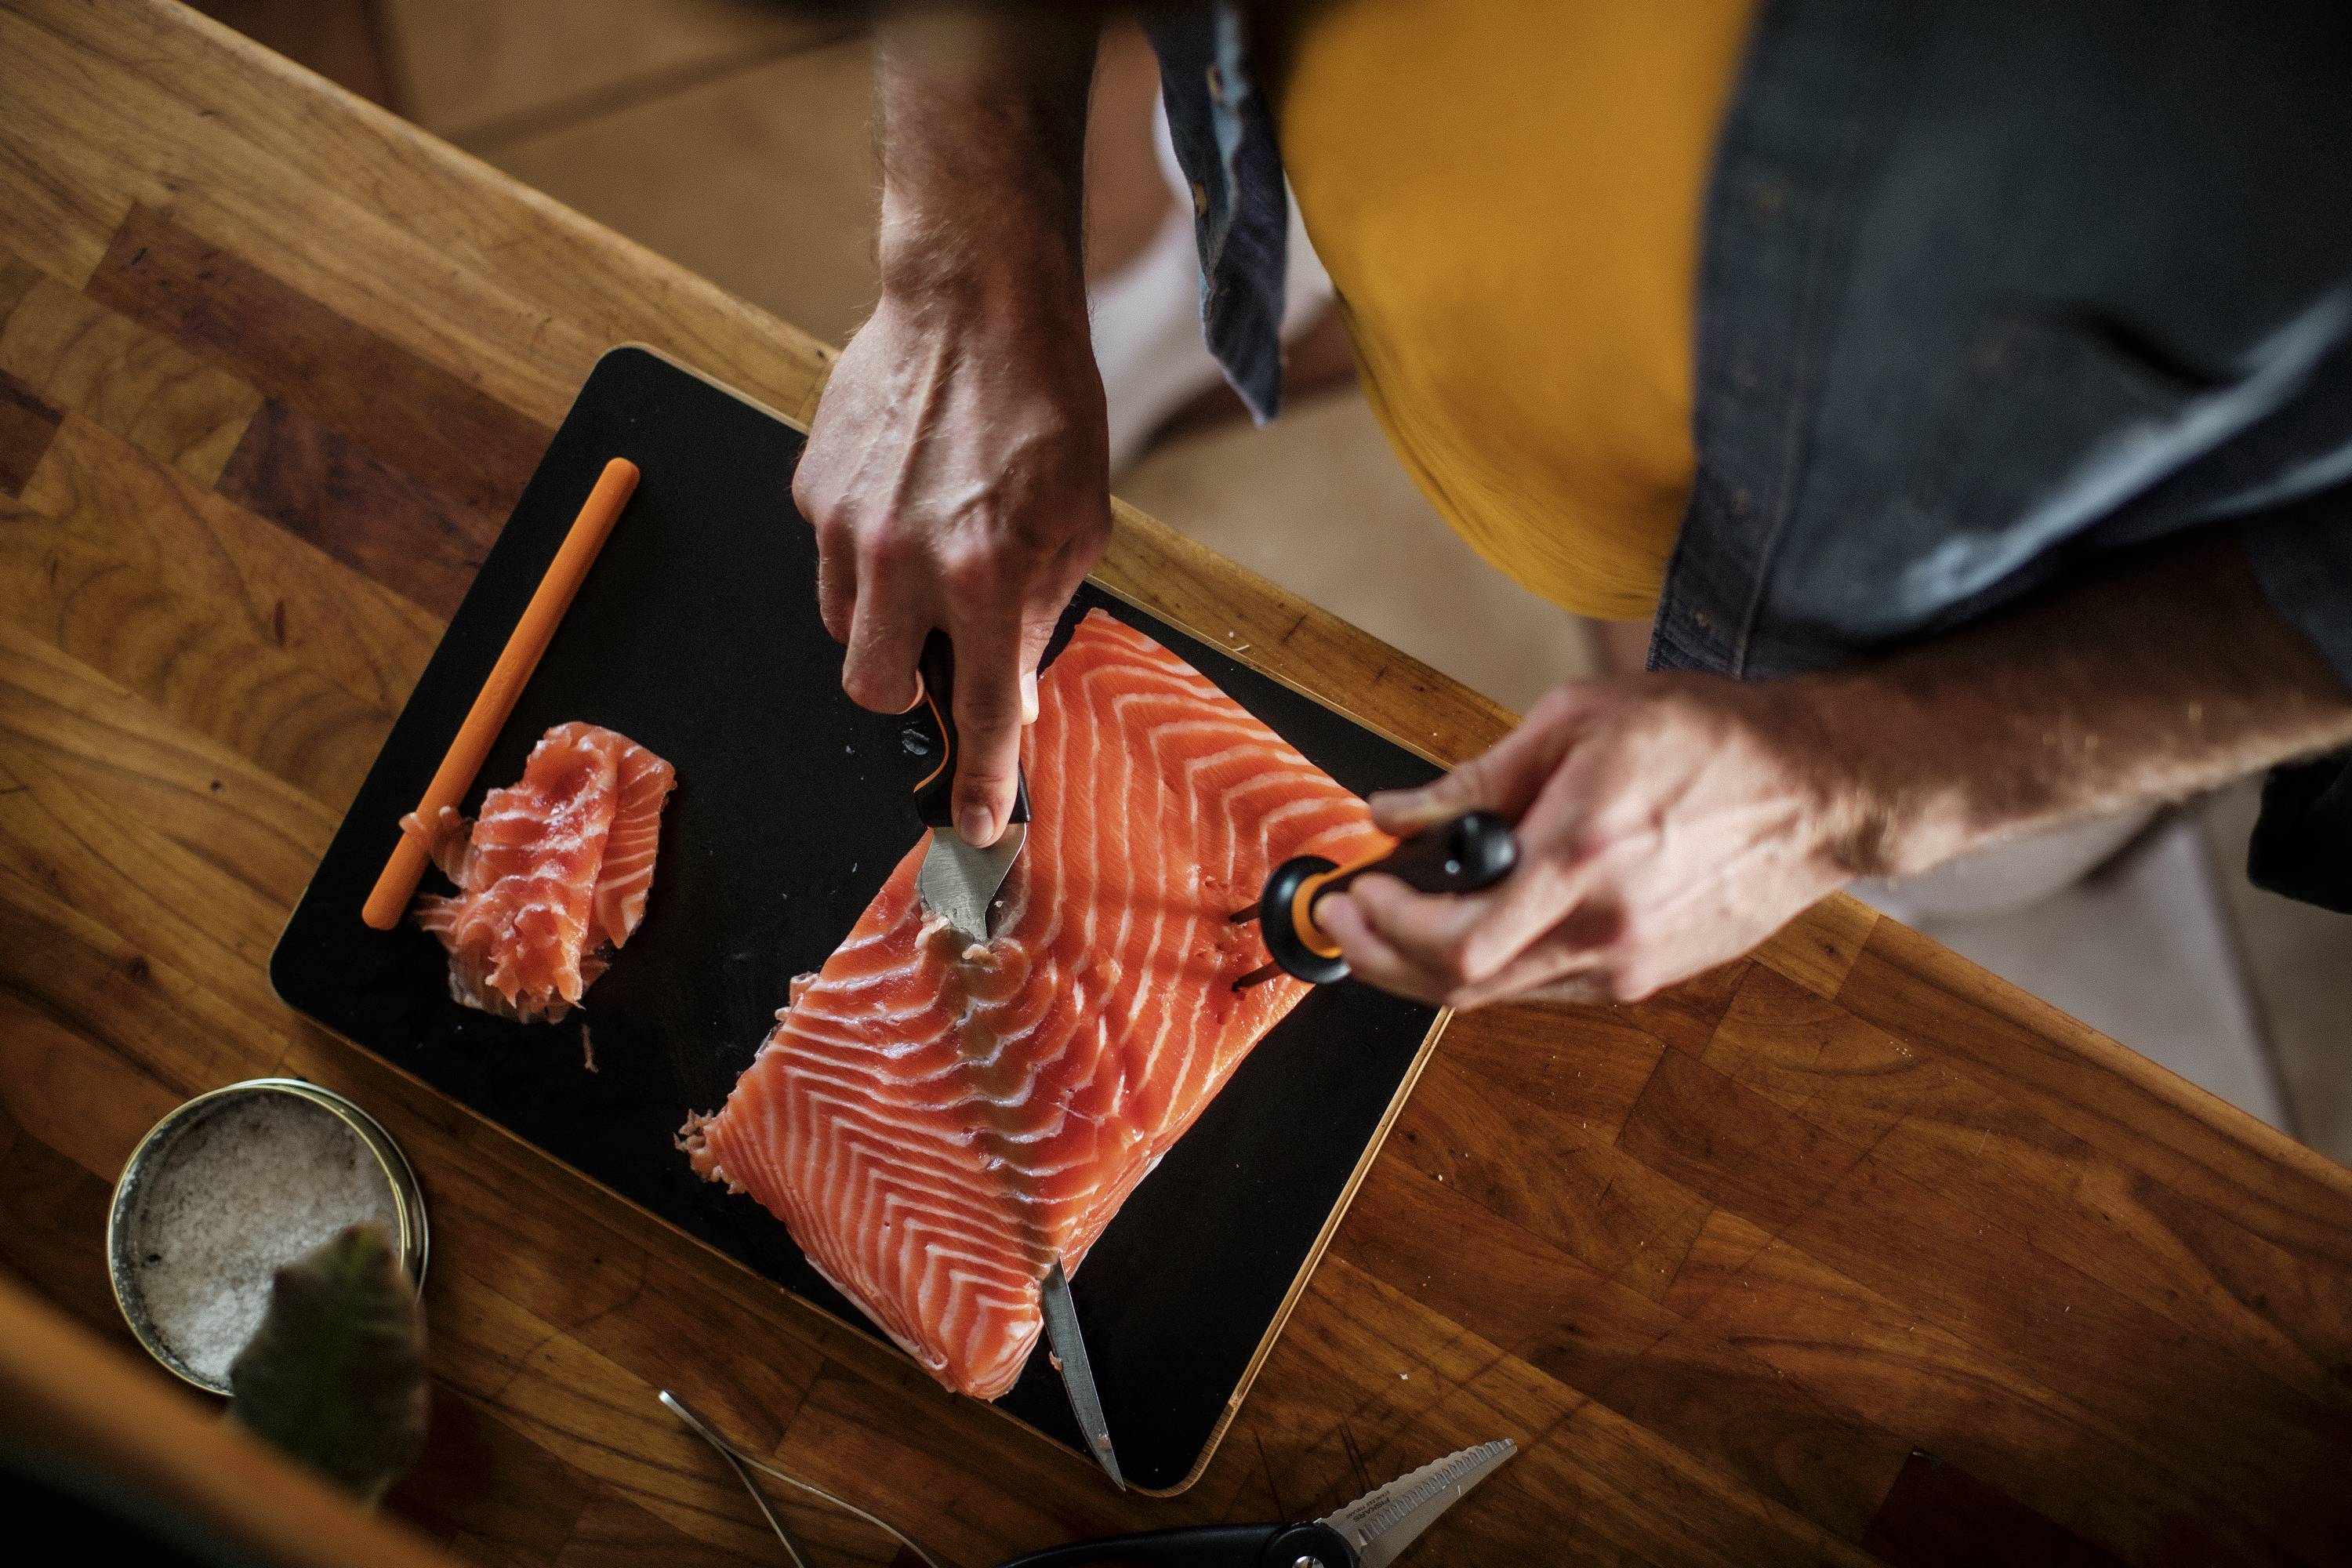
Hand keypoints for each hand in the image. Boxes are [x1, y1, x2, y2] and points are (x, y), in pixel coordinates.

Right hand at [793, 288, 1109, 846]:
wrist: (975, 301)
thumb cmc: (1045, 407)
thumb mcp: (1079, 525)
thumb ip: (1041, 617)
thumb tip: (1008, 695)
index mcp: (990, 576)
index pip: (977, 712)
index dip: (977, 783)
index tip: (974, 827)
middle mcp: (908, 562)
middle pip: (875, 690)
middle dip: (907, 690)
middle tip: (939, 652)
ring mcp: (849, 526)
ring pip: (842, 628)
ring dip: (881, 620)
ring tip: (924, 558)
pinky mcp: (813, 488)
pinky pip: (828, 558)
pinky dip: (861, 553)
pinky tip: (901, 499)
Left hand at [1316, 675, 1878, 1006]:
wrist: (1820, 790)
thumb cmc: (1709, 740)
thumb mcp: (1580, 723)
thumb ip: (1478, 778)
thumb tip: (1396, 811)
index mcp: (1582, 859)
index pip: (1454, 944)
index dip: (1384, 931)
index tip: (1352, 893)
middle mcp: (1605, 931)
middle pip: (1461, 987)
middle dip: (1382, 957)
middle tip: (1344, 918)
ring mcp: (1628, 966)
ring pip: (1498, 994)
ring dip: (1428, 965)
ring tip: (1390, 918)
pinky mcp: (1647, 977)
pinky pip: (1543, 984)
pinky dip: (1489, 962)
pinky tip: (1469, 921)